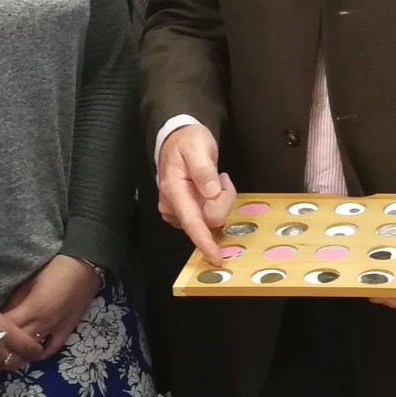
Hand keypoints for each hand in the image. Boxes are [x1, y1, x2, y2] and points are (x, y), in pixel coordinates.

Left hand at [0, 255, 100, 364]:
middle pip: (15, 348)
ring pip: (29, 355)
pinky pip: (48, 351)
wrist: (86, 265)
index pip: (3, 330)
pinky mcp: (66, 333)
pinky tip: (25, 353)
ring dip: (14, 355)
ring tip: (1, 353)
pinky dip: (35, 355)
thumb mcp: (29, 282)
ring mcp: (56, 332)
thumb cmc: (55, 268)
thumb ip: (14, 302)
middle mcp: (43, 326)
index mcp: (32, 310)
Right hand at [157, 123, 234, 264]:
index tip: (216, 257)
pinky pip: (208, 216)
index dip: (205, 241)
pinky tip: (211, 188)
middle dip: (222, 202)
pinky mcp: (183, 212)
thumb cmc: (188, 142)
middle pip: (207, 220)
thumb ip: (204, 171)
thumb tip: (211, 193)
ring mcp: (177, 211)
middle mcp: (173, 206)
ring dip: (220, 202)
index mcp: (174, 190)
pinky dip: (216, 204)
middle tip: (221, 178)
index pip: (191, 222)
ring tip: (215, 179)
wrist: (177, 139)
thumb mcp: (198, 147)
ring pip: (210, 219)